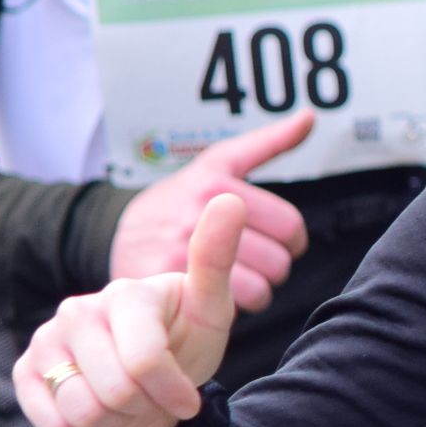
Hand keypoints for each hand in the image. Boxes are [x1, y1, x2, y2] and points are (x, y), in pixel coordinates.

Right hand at [17, 193, 249, 426]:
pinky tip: (96, 405)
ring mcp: (47, 339)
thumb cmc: (183, 340)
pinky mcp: (25, 371)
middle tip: (153, 392)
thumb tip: (229, 197)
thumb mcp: (212, 308)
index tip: (189, 398)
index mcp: (126, 293)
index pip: (145, 362)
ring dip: (114, 418)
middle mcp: (78, 310)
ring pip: (81, 410)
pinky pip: (53, 423)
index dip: (172, 392)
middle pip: (115, 391)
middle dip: (144, 405)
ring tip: (128, 397)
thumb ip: (216, 259)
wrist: (148, 379)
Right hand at [109, 110, 313, 312]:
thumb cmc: (180, 199)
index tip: (281, 243)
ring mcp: (182, 249)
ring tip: (237, 280)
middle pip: (278, 262)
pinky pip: (226, 308)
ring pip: (258, 291)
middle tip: (257, 264)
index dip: (293, 241)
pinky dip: (228, 307)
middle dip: (275, 268)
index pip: (290, 226)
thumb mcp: (217, 164)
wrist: (116, 231)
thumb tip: (309, 117)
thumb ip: (268, 144)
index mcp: (219, 184)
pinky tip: (215, 292)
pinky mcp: (170, 283)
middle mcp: (200, 214)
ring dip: (256, 293)